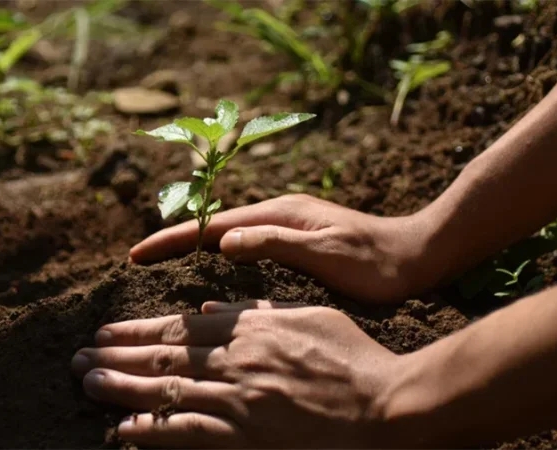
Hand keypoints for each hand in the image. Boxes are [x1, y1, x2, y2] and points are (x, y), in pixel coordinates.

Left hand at [71, 301, 402, 447]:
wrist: (386, 406)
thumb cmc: (353, 357)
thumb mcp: (307, 316)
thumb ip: (257, 309)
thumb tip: (212, 304)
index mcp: (248, 327)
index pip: (178, 327)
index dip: (137, 329)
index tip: (107, 331)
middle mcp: (234, 360)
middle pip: (162, 356)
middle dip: (116, 355)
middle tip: (78, 357)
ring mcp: (237, 400)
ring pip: (165, 390)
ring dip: (121, 387)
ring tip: (87, 382)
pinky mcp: (245, 437)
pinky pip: (187, 433)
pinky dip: (152, 429)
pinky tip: (124, 428)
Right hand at [130, 194, 433, 303]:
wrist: (419, 256)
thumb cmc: (376, 262)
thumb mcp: (326, 253)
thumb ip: (275, 243)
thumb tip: (224, 239)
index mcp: (281, 213)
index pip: (213, 225)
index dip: (173, 240)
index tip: (137, 254)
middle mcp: (280, 214)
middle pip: (214, 225)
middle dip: (175, 240)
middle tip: (138, 259)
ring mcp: (289, 227)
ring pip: (228, 235)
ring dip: (194, 247)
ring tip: (162, 263)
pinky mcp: (298, 241)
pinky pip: (245, 246)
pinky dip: (219, 256)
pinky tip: (212, 269)